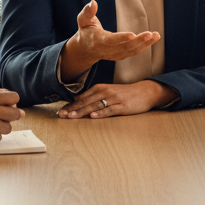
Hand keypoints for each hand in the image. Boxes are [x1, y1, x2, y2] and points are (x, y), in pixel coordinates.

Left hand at [58, 80, 177, 118]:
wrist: (144, 92)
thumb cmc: (124, 93)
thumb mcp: (108, 91)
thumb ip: (95, 96)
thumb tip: (78, 101)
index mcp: (100, 88)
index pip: (82, 97)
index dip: (71, 105)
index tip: (61, 112)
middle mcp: (106, 92)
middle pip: (86, 101)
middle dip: (73, 109)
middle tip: (61, 115)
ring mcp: (114, 99)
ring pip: (95, 106)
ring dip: (82, 111)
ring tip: (72, 117)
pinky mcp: (122, 106)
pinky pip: (109, 110)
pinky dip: (100, 113)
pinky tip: (93, 116)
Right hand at [59, 0, 159, 79]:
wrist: (85, 49)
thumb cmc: (85, 31)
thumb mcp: (82, 20)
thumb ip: (87, 12)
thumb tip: (93, 2)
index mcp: (97, 41)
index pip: (110, 41)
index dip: (120, 38)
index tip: (132, 34)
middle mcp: (107, 50)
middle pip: (124, 47)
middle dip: (138, 41)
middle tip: (150, 34)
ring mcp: (114, 55)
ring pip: (131, 51)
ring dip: (145, 44)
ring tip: (156, 35)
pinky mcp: (120, 55)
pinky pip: (134, 52)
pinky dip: (144, 46)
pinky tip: (153, 38)